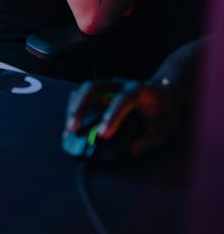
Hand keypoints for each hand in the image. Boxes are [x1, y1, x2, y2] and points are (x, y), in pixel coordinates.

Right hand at [64, 78, 180, 157]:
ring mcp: (108, 85)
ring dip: (73, 108)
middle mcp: (120, 84)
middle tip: (72, 128)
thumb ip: (150, 140)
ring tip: (68, 130)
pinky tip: (71, 125)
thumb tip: (130, 150)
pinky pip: (82, 95)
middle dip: (80, 107)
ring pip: (84, 90)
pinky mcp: (100, 90)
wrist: (165, 91)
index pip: (124, 99)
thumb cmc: (165, 112)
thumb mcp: (166, 129)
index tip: (103, 134)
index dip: (112, 115)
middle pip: (94, 87)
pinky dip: (74, 109)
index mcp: (140, 91)